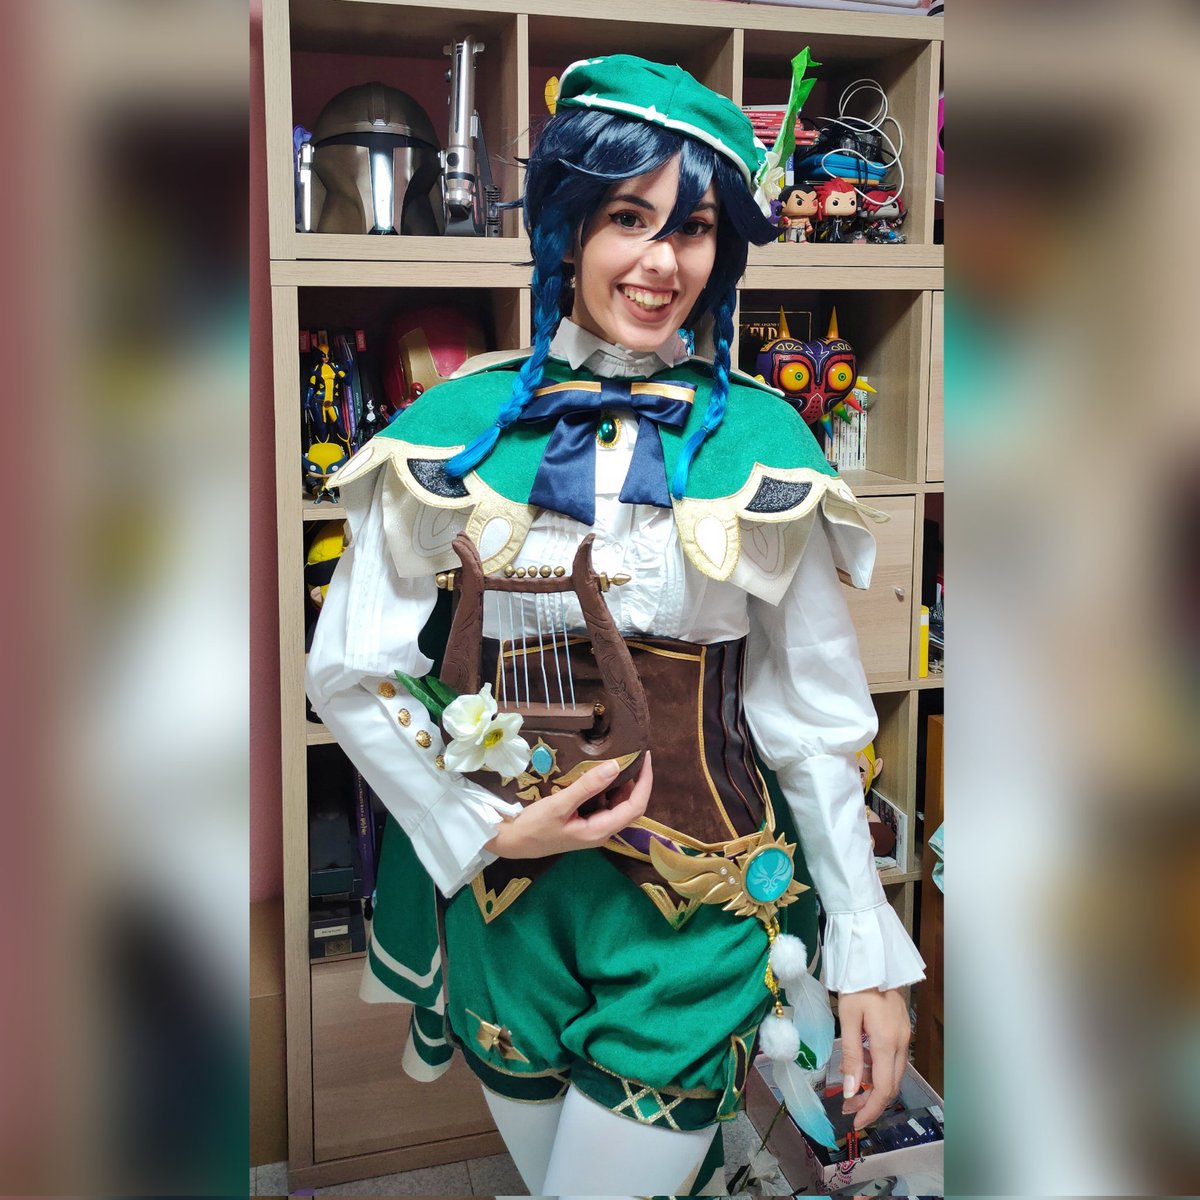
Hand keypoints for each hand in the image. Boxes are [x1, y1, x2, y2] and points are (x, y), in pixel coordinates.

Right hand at [484, 752, 651, 859]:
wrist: (511, 842)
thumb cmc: (534, 826)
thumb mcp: (560, 804)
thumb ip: (587, 786)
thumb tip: (615, 766)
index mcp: (600, 830)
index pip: (635, 806)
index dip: (645, 782)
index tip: (644, 758)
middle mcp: (602, 831)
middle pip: (631, 806)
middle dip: (637, 781)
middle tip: (634, 754)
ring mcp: (594, 827)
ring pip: (618, 804)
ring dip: (624, 784)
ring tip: (622, 759)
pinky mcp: (585, 823)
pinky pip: (605, 804)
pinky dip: (609, 788)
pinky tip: (602, 773)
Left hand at [837, 987, 910, 1129]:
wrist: (874, 959)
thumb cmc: (858, 984)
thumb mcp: (848, 1017)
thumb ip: (851, 1054)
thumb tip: (851, 1090)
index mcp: (886, 1042)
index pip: (883, 1088)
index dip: (871, 1109)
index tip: (856, 1122)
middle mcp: (900, 1043)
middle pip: (891, 1085)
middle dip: (871, 1102)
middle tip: (848, 1110)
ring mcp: (903, 1036)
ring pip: (892, 1074)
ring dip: (874, 1088)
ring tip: (851, 1095)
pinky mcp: (900, 1030)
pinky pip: (891, 1060)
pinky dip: (878, 1071)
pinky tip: (861, 1070)